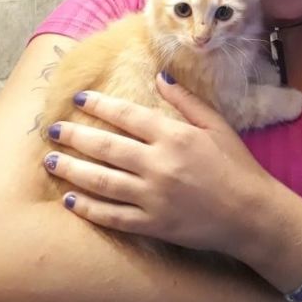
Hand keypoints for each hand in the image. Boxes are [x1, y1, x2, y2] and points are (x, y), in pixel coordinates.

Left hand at [42, 75, 274, 254]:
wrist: (251, 214)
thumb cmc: (237, 166)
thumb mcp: (216, 126)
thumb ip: (187, 101)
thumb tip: (161, 77)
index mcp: (175, 136)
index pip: (128, 115)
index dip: (101, 105)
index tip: (80, 98)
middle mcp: (159, 165)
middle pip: (106, 147)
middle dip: (75, 136)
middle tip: (52, 130)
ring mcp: (153, 197)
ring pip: (102, 182)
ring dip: (72, 170)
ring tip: (50, 160)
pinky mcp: (152, 225)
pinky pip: (113, 216)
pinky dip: (89, 208)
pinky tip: (71, 200)